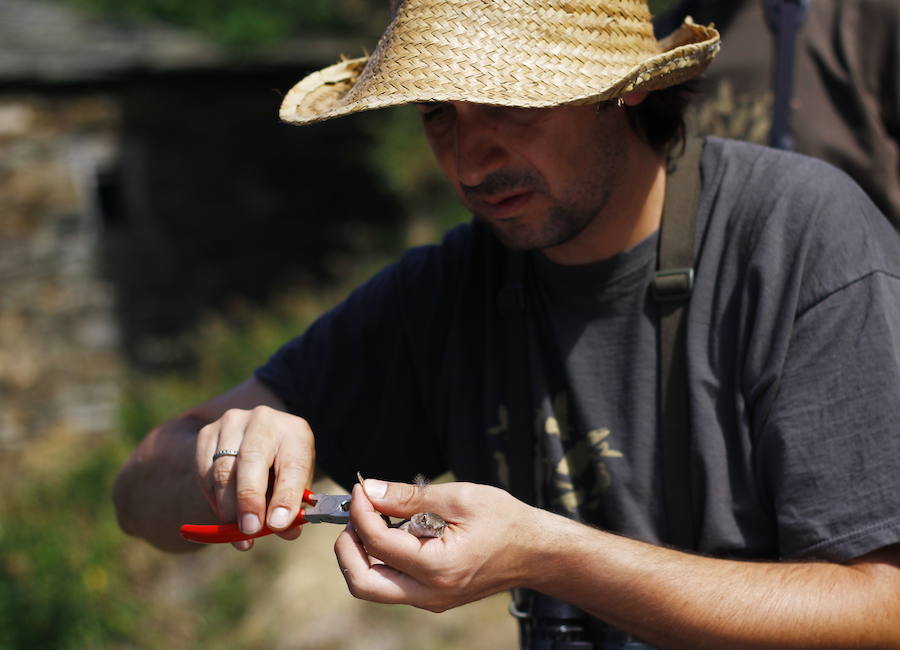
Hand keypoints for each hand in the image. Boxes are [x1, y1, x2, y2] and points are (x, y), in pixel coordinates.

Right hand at [194, 406, 315, 550]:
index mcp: (295, 432)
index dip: (286, 496)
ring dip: (228, 507)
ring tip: (238, 533)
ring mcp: (232, 423)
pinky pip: (204, 473)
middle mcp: (264, 420)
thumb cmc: (280, 467)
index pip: (293, 464)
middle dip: (249, 500)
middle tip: (250, 530)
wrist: (256, 439)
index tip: (277, 524)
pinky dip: (213, 499)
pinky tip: (225, 512)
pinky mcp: (207, 433)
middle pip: (252, 460)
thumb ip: (292, 507)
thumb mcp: (295, 483)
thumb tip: (287, 531)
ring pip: (223, 470)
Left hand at [335, 479, 548, 611]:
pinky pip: (392, 585)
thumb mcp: (459, 497)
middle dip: (348, 547)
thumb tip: (370, 490)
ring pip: (374, 587)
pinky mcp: (432, 597)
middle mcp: (430, 593)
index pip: (377, 544)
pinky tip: (394, 531)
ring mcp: (430, 600)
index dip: (361, 513)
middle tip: (356, 515)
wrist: (536, 552)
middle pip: (362, 583)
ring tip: (374, 520)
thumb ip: (409, 496)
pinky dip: (381, 560)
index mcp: (437, 568)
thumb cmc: (505, 521)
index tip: (361, 489)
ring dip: (362, 555)